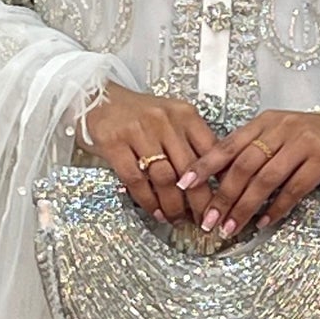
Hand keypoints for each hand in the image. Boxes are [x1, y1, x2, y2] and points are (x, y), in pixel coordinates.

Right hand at [75, 83, 218, 224]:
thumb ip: (191, 143)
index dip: (218, 181)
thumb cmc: (138, 114)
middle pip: (190, 169)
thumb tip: (213, 181)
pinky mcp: (114, 143)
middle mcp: (164, 121)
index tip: (222, 201)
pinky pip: (136, 180)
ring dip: (173, 205)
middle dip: (199, 201)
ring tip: (177, 218)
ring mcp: (138, 131)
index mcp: (184, 114)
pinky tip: (155, 211)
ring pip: (165, 178)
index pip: (211, 150)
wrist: (97, 98)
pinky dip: (148, 201)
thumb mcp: (171, 120)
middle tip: (203, 220)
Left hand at [179, 108, 319, 240]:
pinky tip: (264, 222)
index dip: (204, 166)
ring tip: (231, 228)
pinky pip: (293, 188)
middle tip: (207, 221)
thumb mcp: (281, 137)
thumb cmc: (315, 139)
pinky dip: (276, 208)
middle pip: (243, 166)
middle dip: (222, 196)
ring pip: (265, 179)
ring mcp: (302, 143)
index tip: (184, 185)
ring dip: (245, 207)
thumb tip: (222, 182)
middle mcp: (281, 129)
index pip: (227, 144)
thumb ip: (255, 151)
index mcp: (265, 122)